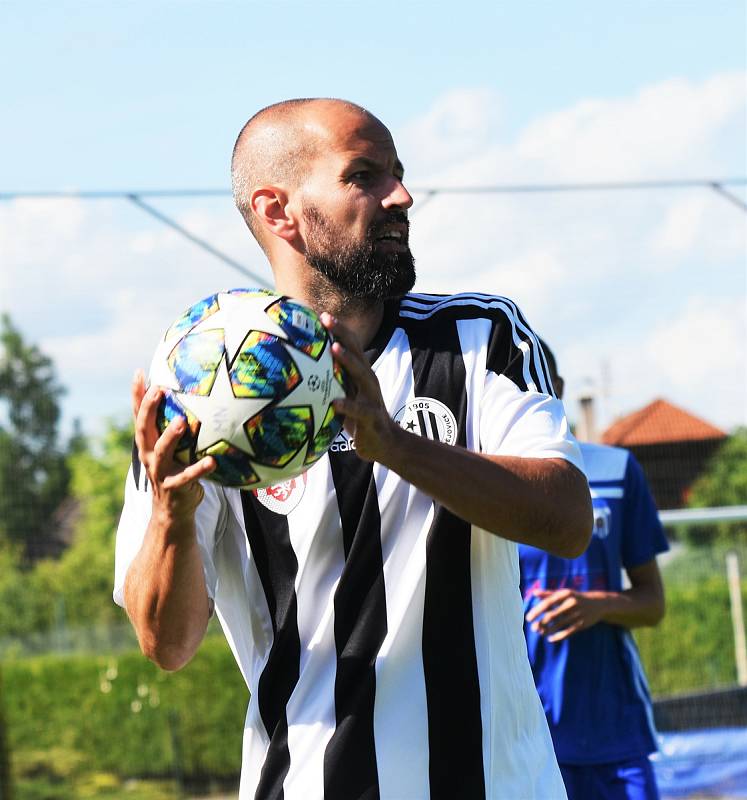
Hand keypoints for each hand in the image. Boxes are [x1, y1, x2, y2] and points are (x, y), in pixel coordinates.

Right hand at [132, 370, 214, 522]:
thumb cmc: (176, 470)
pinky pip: (187, 477)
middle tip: (160, 390)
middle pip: (143, 429)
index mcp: (147, 443)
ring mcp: (160, 472)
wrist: (172, 512)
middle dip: (149, 408)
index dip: (137, 394)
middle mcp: (149, 455)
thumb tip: (190, 397)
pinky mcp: (174, 487)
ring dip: (170, 436)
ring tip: (183, 422)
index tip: (140, 372)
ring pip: (160, 452)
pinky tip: (212, 461)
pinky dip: (199, 469)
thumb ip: (175, 427)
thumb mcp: (171, 448)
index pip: (138, 415)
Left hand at [320, 314, 401, 463]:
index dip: (337, 329)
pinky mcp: (372, 418)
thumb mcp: (346, 395)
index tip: (319, 314)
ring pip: (361, 375)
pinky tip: (334, 403)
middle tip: (325, 318)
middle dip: (342, 334)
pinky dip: (348, 405)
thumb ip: (332, 381)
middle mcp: (368, 381)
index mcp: (360, 374)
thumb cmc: (359, 417)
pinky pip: (359, 410)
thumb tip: (301, 371)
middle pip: (356, 351)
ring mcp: (372, 398)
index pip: (350, 345)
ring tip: (333, 349)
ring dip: (348, 361)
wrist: (385, 443)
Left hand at [524, 588, 605, 642]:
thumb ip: (548, 594)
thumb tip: (534, 593)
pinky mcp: (582, 624)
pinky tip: (550, 638)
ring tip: (540, 633)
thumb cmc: (576, 597)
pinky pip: (568, 632)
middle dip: (541, 623)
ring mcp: (577, 615)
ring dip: (547, 630)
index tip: (528, 618)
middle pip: (552, 615)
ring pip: (558, 625)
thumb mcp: (564, 593)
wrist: (598, 604)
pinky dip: (558, 636)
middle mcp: (570, 604)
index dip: (537, 611)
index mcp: (564, 594)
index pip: (547, 603)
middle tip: (533, 628)